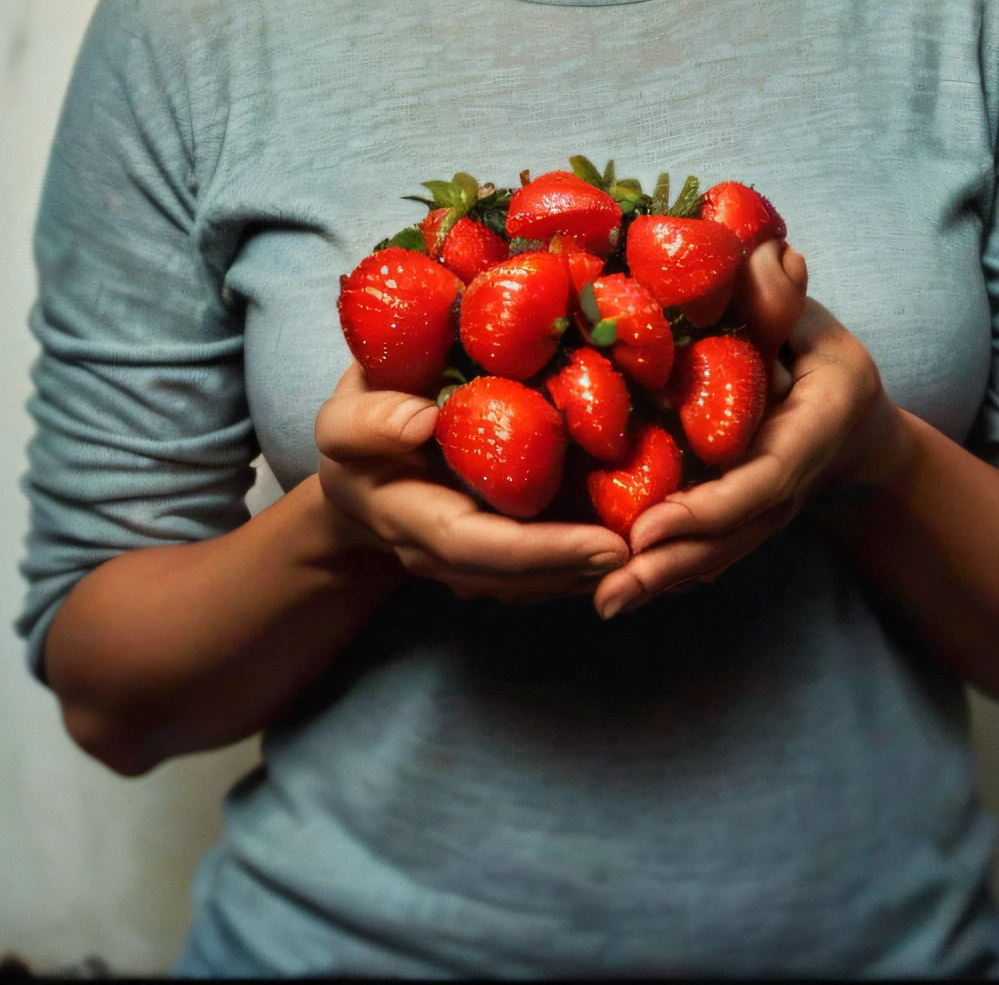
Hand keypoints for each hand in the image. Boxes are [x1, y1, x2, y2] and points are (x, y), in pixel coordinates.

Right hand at [315, 364, 627, 601]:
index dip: (545, 552)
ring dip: (595, 570)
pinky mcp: (497, 552)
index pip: (481, 548)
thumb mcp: (341, 421)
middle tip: (652, 549)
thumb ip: (369, 422)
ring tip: (656, 549)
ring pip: (538, 580)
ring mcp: (474, 564)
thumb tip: (425, 419)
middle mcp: (448, 557)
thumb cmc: (357, 440)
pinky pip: (543, 566)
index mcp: (414, 523)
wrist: (358, 477)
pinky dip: (588, 559)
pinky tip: (635, 541)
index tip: (607, 545)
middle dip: (586, 567)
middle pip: (522, 575)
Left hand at [592, 241, 906, 618]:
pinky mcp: (736, 520)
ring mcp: (762, 511)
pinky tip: (611, 587)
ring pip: (715, 554)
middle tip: (611, 586)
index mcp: (809, 433)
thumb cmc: (820, 357)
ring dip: (661, 580)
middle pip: (731, 537)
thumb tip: (774, 257)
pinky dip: (664, 572)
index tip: (652, 526)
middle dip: (673, 564)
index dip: (710, 508)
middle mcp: (784, 483)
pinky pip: (703, 552)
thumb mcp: (814, 322)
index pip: (763, 480)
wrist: (852, 422)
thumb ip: (787, 297)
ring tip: (604, 599)